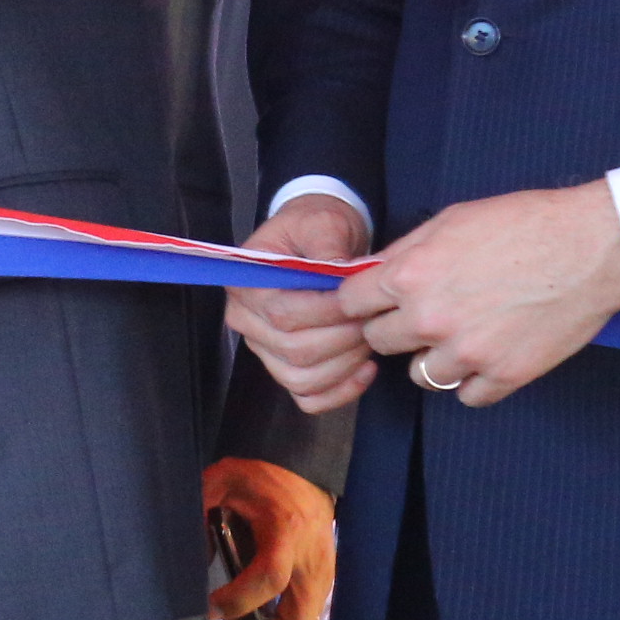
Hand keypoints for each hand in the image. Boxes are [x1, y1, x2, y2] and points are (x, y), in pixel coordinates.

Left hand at [204, 456, 334, 619]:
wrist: (306, 473)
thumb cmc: (260, 476)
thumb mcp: (220, 480)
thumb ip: (198, 512)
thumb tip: (195, 560)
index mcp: (285, 532)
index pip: (269, 579)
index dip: (236, 601)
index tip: (208, 605)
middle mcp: (311, 563)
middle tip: (228, 618)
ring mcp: (324, 578)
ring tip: (241, 613)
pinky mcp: (326, 584)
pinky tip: (258, 605)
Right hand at [228, 191, 377, 412]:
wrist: (317, 238)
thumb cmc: (316, 228)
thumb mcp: (322, 222)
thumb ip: (327, 242)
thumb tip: (336, 269)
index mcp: (245, 284)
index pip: (283, 314)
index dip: (328, 314)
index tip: (361, 301)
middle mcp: (245, 320)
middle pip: (294, 351)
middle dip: (344, 339)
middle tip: (374, 320)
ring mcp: (263, 348)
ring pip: (301, 378)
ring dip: (345, 366)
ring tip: (370, 339)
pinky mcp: (284, 366)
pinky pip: (307, 397)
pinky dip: (340, 391)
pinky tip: (366, 369)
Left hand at [341, 179, 619, 408]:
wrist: (592, 248)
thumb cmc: (523, 224)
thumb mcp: (449, 221)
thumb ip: (404, 253)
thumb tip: (371, 273)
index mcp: (409, 276)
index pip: (350, 304)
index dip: (360, 301)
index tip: (372, 302)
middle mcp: (430, 319)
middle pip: (379, 342)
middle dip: (393, 328)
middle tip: (421, 316)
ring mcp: (468, 352)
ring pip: (420, 375)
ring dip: (432, 358)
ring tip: (460, 335)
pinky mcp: (505, 376)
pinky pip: (467, 395)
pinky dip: (473, 380)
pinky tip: (487, 355)